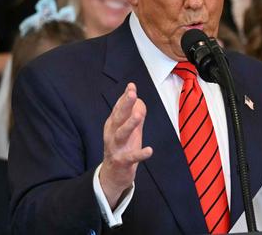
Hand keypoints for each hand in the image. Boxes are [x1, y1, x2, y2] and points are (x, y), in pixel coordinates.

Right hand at [99, 83, 152, 207]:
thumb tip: (139, 99)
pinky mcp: (122, 162)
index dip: (125, 97)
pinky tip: (149, 150)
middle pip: (118, 117)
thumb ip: (134, 114)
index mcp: (112, 125)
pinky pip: (131, 157)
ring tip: (138, 115)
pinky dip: (140, 154)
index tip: (131, 86)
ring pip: (121, 134)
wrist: (112, 175)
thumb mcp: (128, 130)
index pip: (118, 108)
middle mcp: (112, 134)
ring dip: (130, 124)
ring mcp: (116, 148)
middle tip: (132, 93)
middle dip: (125, 105)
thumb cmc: (122, 148)